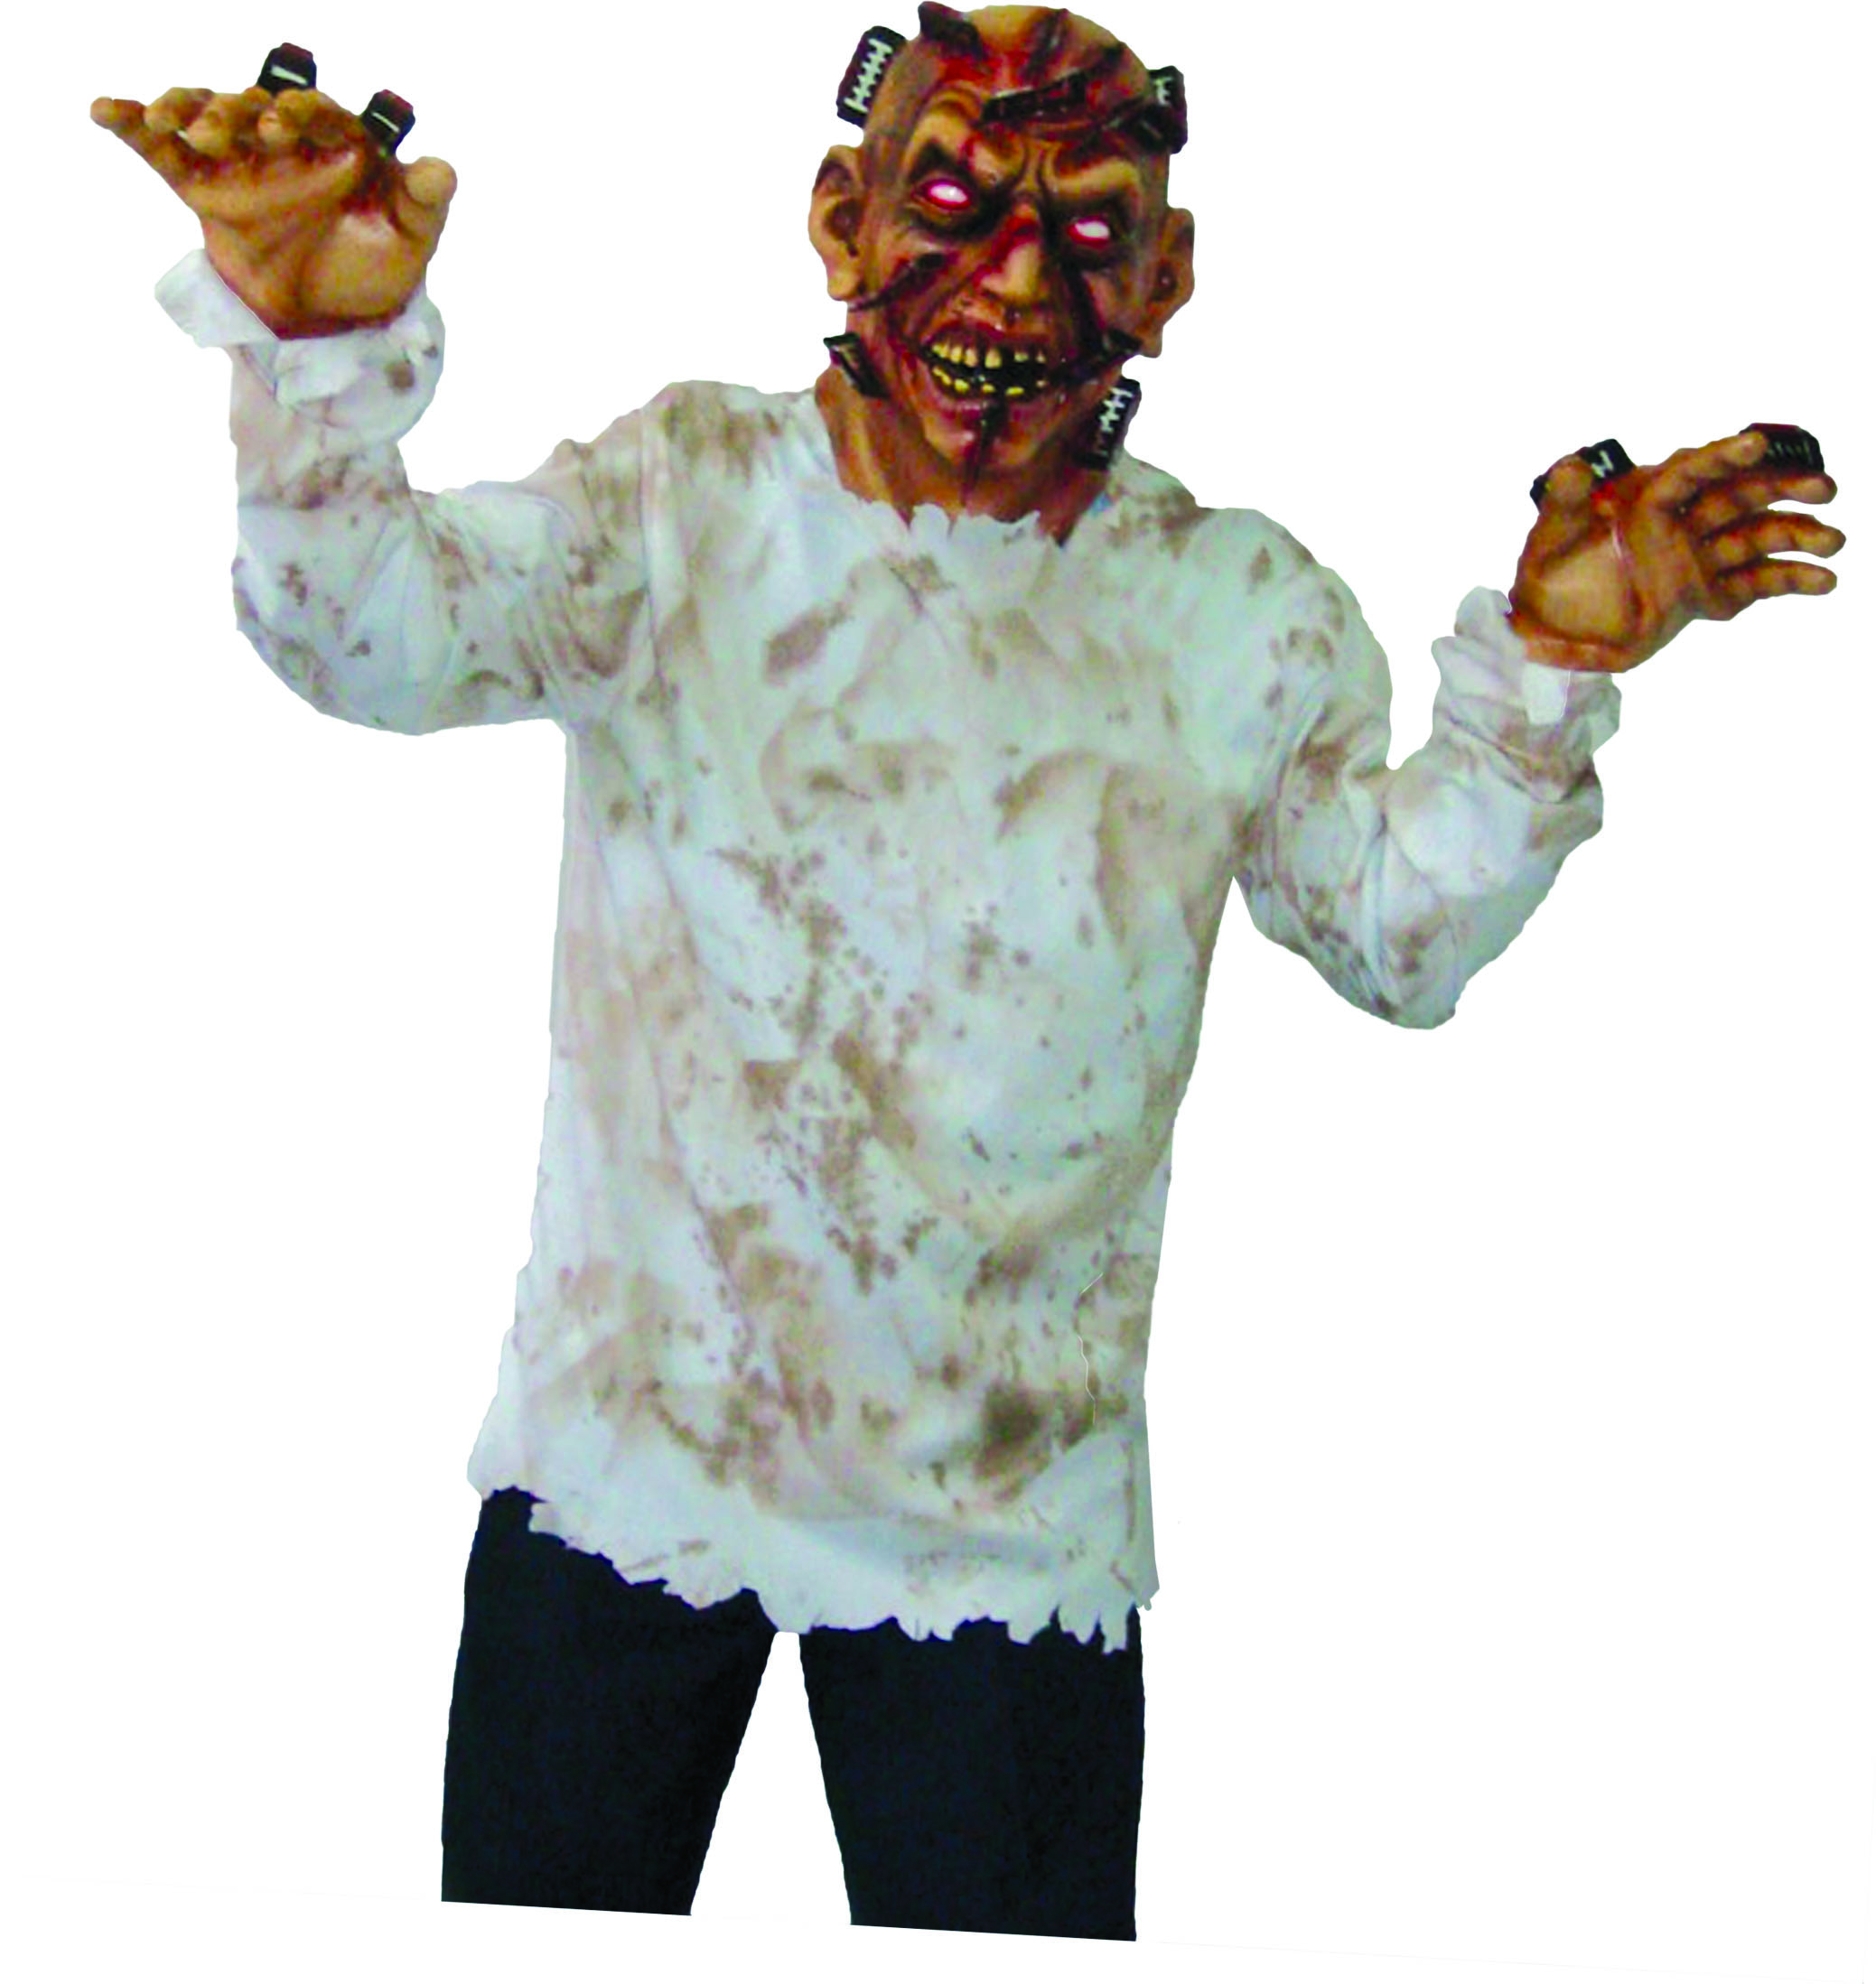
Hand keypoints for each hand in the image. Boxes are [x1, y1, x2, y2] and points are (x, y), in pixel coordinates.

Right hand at [92, 83, 455, 336]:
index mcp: (335, 143)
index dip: (300, 112)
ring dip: (185, 113)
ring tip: (169, 123)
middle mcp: (283, 140)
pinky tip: (103, 110)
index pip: (316, 112)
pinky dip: (132, 127)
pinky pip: (162, 151)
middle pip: (251, 107)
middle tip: (226, 133)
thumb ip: (425, 203)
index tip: (283, 122)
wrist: (332, 319)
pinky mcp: (201, 187)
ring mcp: (238, 160)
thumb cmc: (376, 269)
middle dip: (235, 114)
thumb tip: (443, 170)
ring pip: (204, 117)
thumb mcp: (410, 242)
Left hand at [1508, 431, 1842, 670]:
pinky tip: (1823, 582)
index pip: (1692, 471)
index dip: (1724, 456)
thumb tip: (1568, 466)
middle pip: (1739, 497)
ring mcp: (1696, 560)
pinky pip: (1754, 584)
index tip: (1757, 444)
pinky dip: (1789, 581)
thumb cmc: (1545, 578)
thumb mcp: (1549, 540)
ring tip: (1834, 542)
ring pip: (1756, 538)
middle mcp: (1680, 525)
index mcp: (1646, 502)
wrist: (1550, 634)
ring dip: (1797, 535)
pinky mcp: (1705, 596)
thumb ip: (1564, 504)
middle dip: (1782, 489)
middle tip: (1824, 488)